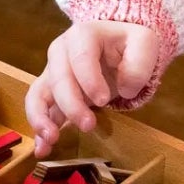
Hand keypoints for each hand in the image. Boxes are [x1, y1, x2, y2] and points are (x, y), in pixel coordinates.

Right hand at [25, 21, 161, 152]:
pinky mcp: (52, 93)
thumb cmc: (129, 43)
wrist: (117, 46)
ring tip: (52, 139)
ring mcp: (53, 72)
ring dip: (42, 118)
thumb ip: (139, 63)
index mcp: (83, 35)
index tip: (104, 100)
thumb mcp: (145, 44)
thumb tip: (125, 89)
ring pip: (38, 94)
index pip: (80, 57)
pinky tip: (43, 149)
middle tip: (89, 125)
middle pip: (58, 78)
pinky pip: (39, 110)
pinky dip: (39, 129)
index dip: (89, 80)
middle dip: (70, 104)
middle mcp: (60, 51)